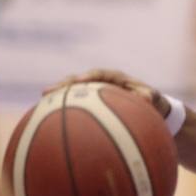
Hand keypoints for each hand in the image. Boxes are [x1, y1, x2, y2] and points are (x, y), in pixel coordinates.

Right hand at [45, 68, 169, 117]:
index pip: (99, 74)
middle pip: (78, 81)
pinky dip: (63, 111)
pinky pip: (75, 106)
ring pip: (72, 93)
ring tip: (40, 102)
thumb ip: (151, 97)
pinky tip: (49, 121)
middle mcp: (101, 83)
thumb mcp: (155, 100)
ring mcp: (94, 93)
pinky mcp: (90, 104)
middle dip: (63, 85)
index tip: (79, 81)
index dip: (87, 76)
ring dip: (57, 97)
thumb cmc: (153, 103)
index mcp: (115, 78)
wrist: (151, 108)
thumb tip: (147, 97)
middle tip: (47, 92)